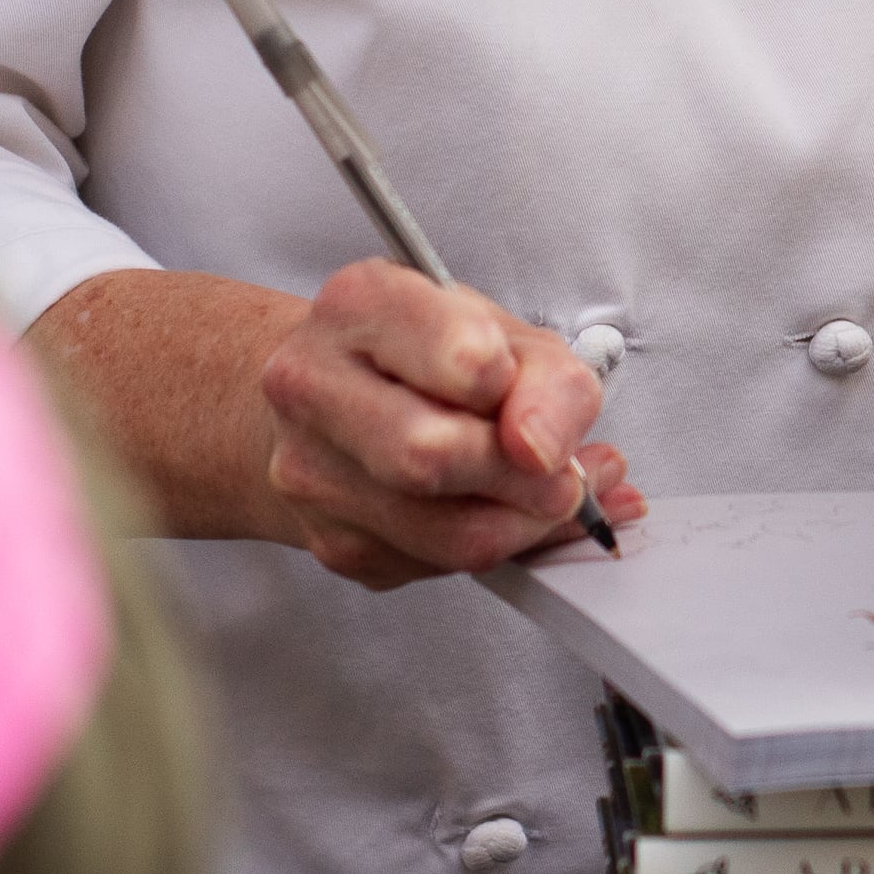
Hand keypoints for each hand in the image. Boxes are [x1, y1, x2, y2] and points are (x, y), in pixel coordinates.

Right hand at [254, 259, 644, 587]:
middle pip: (433, 456)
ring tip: (547, 494)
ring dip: (523, 523)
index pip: (461, 357)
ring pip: (446, 533)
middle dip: (526, 477)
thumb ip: (549, 379)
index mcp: (361, 304)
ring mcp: (311, 471)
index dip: (520, 393)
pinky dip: (496, 548)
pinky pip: (440, 568)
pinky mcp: (332, 542)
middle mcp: (314, 383)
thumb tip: (552, 449)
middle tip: (563, 474)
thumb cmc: (424, 357)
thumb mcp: (506, 333)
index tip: (532, 404)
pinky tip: (503, 513)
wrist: (337, 399)